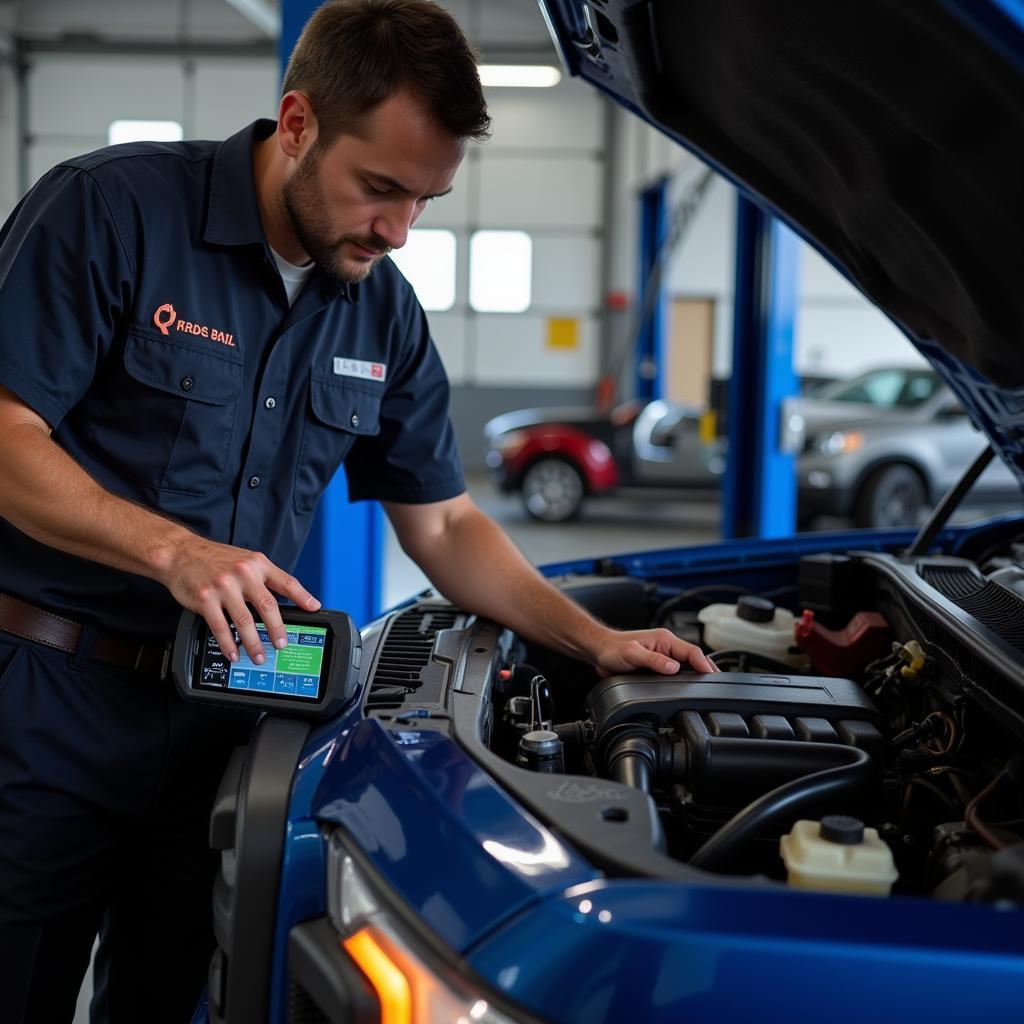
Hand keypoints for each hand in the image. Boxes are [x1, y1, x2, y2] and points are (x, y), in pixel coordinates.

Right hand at [159, 535, 319, 663]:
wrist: (181, 553)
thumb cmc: (215, 558)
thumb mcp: (245, 560)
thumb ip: (263, 577)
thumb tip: (284, 600)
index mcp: (258, 564)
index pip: (286, 581)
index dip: (303, 596)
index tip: (314, 608)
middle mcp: (243, 574)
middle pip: (268, 606)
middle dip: (278, 629)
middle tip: (282, 644)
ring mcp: (224, 587)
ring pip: (245, 621)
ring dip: (254, 643)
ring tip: (259, 656)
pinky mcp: (206, 599)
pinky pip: (221, 627)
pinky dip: (229, 644)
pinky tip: (234, 653)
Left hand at [590, 627, 717, 676]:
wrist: (599, 651)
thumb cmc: (612, 650)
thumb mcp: (632, 654)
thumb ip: (653, 660)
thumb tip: (673, 667)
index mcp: (664, 640)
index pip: (692, 652)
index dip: (704, 664)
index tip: (713, 677)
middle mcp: (666, 646)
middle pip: (694, 658)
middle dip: (707, 669)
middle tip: (719, 685)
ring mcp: (663, 655)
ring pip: (687, 664)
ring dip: (698, 673)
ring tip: (709, 687)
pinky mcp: (658, 664)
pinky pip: (677, 671)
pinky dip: (686, 678)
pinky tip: (690, 687)